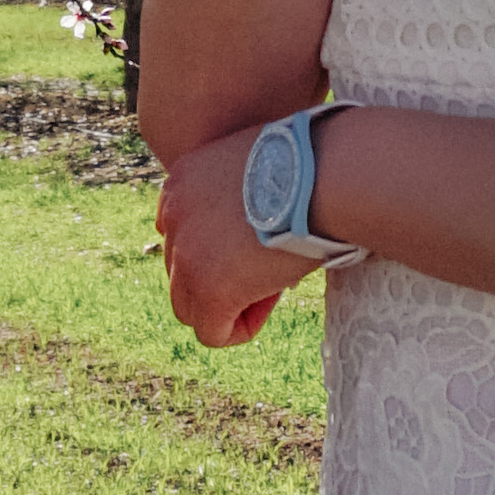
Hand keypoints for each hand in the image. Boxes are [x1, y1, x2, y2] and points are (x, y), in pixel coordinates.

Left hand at [154, 122, 303, 346]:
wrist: (322, 174)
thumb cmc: (307, 162)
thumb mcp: (253, 161)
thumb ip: (234, 189)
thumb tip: (248, 221)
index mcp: (180, 184)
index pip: (181, 236)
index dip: (218, 248)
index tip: (256, 242)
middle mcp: (173, 220)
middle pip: (181, 273)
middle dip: (221, 277)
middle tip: (266, 266)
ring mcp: (187, 258)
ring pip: (189, 308)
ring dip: (228, 304)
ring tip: (269, 286)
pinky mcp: (210, 292)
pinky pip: (212, 333)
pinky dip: (240, 328)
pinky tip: (270, 302)